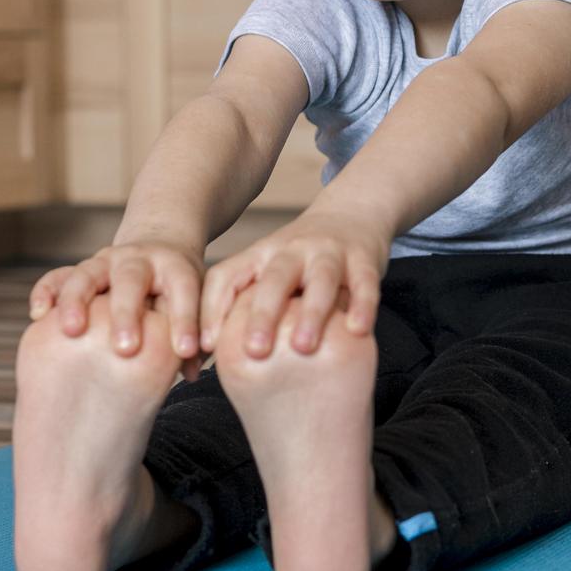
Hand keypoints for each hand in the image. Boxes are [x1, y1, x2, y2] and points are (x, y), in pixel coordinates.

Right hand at [27, 242, 207, 382]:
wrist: (158, 249)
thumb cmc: (179, 291)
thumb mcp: (196, 304)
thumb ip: (194, 337)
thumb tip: (194, 374)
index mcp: (174, 268)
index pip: (183, 292)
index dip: (185, 321)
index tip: (185, 352)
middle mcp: (138, 260)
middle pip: (131, 281)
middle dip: (126, 314)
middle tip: (125, 350)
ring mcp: (106, 262)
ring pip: (87, 275)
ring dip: (78, 302)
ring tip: (72, 332)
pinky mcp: (80, 269)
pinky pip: (57, 277)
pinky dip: (46, 292)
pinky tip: (39, 316)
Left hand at [198, 207, 386, 359]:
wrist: (353, 213)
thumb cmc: (302, 260)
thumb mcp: (268, 269)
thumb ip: (245, 303)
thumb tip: (207, 357)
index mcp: (260, 254)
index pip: (226, 277)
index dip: (211, 310)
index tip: (205, 348)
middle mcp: (292, 250)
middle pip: (274, 280)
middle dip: (263, 316)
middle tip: (254, 352)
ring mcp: (330, 251)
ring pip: (320, 280)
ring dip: (311, 313)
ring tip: (303, 348)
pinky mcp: (364, 258)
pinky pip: (364, 282)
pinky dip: (362, 306)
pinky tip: (357, 331)